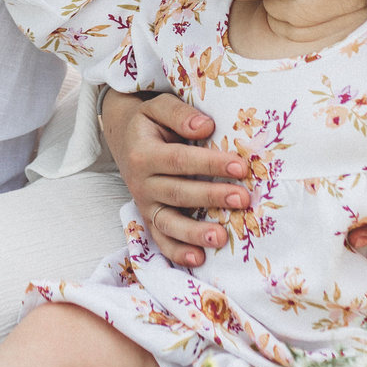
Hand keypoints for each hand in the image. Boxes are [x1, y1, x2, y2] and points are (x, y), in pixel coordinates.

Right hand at [99, 89, 249, 268]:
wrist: (124, 136)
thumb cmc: (150, 122)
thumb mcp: (158, 106)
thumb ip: (179, 114)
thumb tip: (205, 126)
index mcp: (144, 153)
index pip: (180, 160)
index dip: (210, 163)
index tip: (241, 166)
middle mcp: (141, 182)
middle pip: (178, 193)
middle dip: (211, 197)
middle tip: (243, 199)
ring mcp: (144, 204)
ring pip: (168, 223)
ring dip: (194, 232)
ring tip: (221, 237)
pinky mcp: (149, 219)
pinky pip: (160, 240)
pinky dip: (177, 252)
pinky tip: (199, 259)